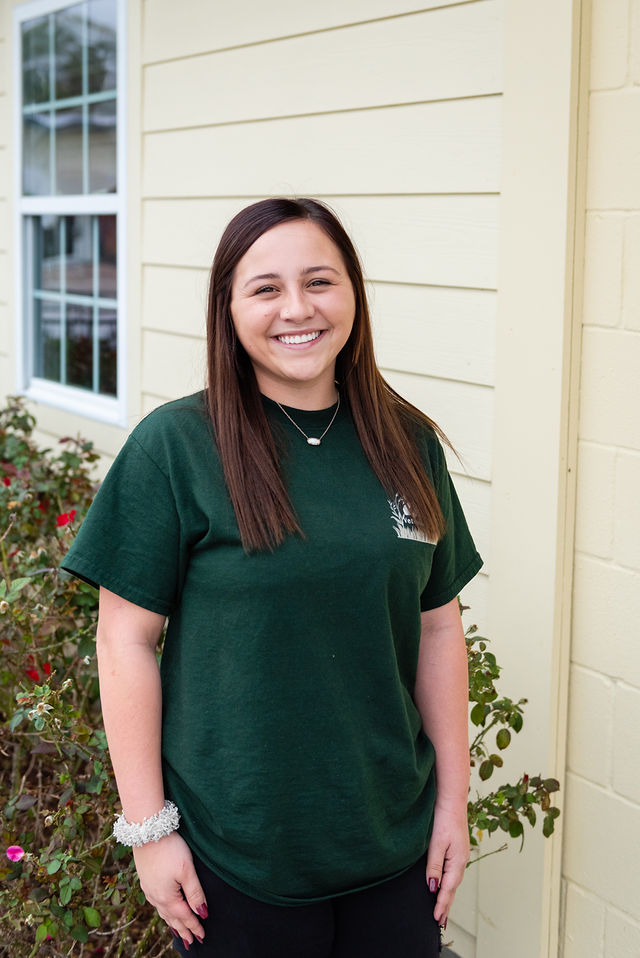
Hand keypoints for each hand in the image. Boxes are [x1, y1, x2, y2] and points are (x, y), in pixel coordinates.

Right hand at [133, 832, 207, 947]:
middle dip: (183, 930)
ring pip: (163, 912)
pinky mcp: (146, 880)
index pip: (185, 917)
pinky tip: (165, 910)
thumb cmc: (169, 849)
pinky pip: (156, 904)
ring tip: (179, 932)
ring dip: (173, 923)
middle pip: (172, 919)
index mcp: (167, 897)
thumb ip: (195, 892)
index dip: (195, 927)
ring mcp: (149, 889)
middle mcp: (156, 897)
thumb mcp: (187, 870)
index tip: (202, 936)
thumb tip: (202, 913)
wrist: (146, 831)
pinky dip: (164, 912)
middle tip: (191, 942)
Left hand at [425, 800, 469, 927]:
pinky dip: (448, 884)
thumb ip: (434, 867)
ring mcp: (460, 856)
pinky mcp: (456, 851)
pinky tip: (445, 886)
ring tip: (442, 910)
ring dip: (448, 896)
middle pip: (453, 889)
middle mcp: (461, 862)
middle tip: (440, 922)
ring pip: (453, 882)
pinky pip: (452, 873)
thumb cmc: (444, 820)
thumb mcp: (436, 844)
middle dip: (446, 905)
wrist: (452, 801)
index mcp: (457, 862)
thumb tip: (433, 887)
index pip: (448, 889)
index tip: (437, 919)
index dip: (442, 905)